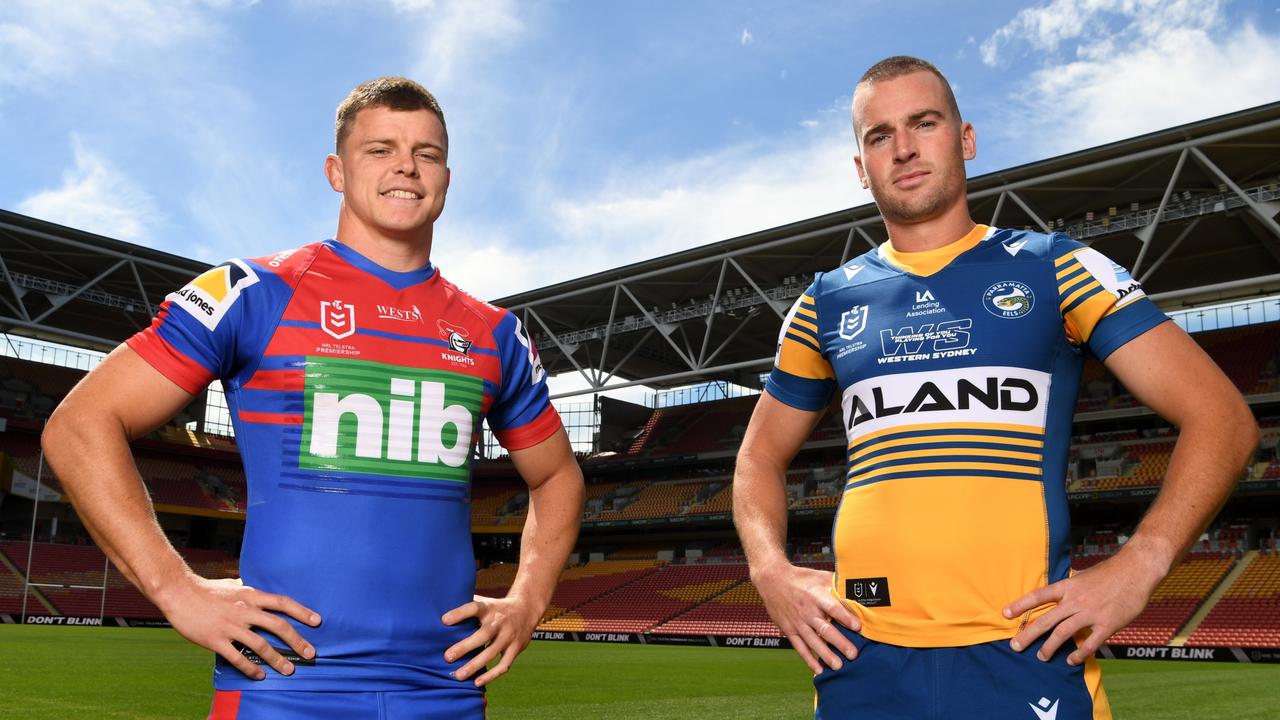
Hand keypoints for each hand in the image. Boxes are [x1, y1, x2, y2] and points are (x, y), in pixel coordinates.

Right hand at [154, 575, 320, 679]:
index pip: (283, 602)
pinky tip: (259, 676)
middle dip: (297, 641)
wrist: (178, 592)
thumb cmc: (207, 588)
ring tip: (289, 670)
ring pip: (261, 645)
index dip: (302, 612)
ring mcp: (230, 626)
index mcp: (251, 595)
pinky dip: (250, 668)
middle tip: (311, 654)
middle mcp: (245, 610)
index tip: (317, 621)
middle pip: (278, 626)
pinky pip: (237, 657)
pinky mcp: (216, 639)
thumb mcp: (234, 584)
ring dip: (277, 659)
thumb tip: (262, 591)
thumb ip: (250, 590)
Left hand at [442, 594, 541, 686]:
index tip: (444, 620)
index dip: (460, 613)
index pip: (474, 608)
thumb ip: (467, 606)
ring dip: (475, 666)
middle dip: (465, 647)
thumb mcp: (485, 602)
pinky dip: (491, 675)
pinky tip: (477, 682)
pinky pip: (504, 665)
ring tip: (458, 676)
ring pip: (492, 653)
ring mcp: (509, 636)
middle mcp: (500, 622)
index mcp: (489, 608)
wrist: (527, 609)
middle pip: (483, 635)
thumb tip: (439, 608)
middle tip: (447, 657)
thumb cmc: (496, 608)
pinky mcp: (516, 648)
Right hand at [753, 562, 859, 673]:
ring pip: (813, 641)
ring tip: (839, 666)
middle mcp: (807, 610)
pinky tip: (819, 670)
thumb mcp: (819, 576)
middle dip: (839, 642)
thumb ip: (838, 585)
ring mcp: (797, 622)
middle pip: (825, 629)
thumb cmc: (801, 578)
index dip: (844, 617)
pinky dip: (809, 659)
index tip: (857, 626)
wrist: (772, 580)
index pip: (831, 607)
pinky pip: (800, 647)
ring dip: (826, 655)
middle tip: (853, 654)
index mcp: (815, 595)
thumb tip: (858, 591)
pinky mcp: (789, 630)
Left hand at [1004, 550, 1162, 664]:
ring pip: (1063, 633)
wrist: (1136, 570)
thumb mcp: (1083, 575)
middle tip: (1015, 646)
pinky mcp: (1107, 624)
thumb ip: (1070, 587)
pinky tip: (1071, 660)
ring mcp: (1091, 613)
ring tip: (1041, 657)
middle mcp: (1075, 600)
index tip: (1005, 614)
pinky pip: (1090, 643)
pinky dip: (1079, 653)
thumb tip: (1059, 594)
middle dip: (1029, 634)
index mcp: (1068, 586)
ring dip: (1050, 647)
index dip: (1020, 605)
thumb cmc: (1110, 572)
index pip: (1038, 596)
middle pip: (1046, 619)